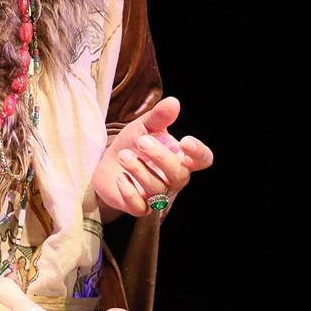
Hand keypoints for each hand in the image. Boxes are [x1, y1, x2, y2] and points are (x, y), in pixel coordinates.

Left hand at [92, 96, 212, 218]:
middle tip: (141, 141)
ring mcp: (157, 196)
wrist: (107, 164)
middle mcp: (173, 179)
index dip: (198, 153)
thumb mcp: (144, 127)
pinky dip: (130, 192)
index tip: (184, 141)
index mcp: (181, 158)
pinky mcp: (138, 207)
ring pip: (157, 190)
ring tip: (123, 155)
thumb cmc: (133, 145)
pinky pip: (140, 207)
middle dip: (161, 157)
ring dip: (139, 170)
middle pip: (179, 175)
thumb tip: (173, 102)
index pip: (202, 160)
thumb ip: (159, 117)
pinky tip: (120, 177)